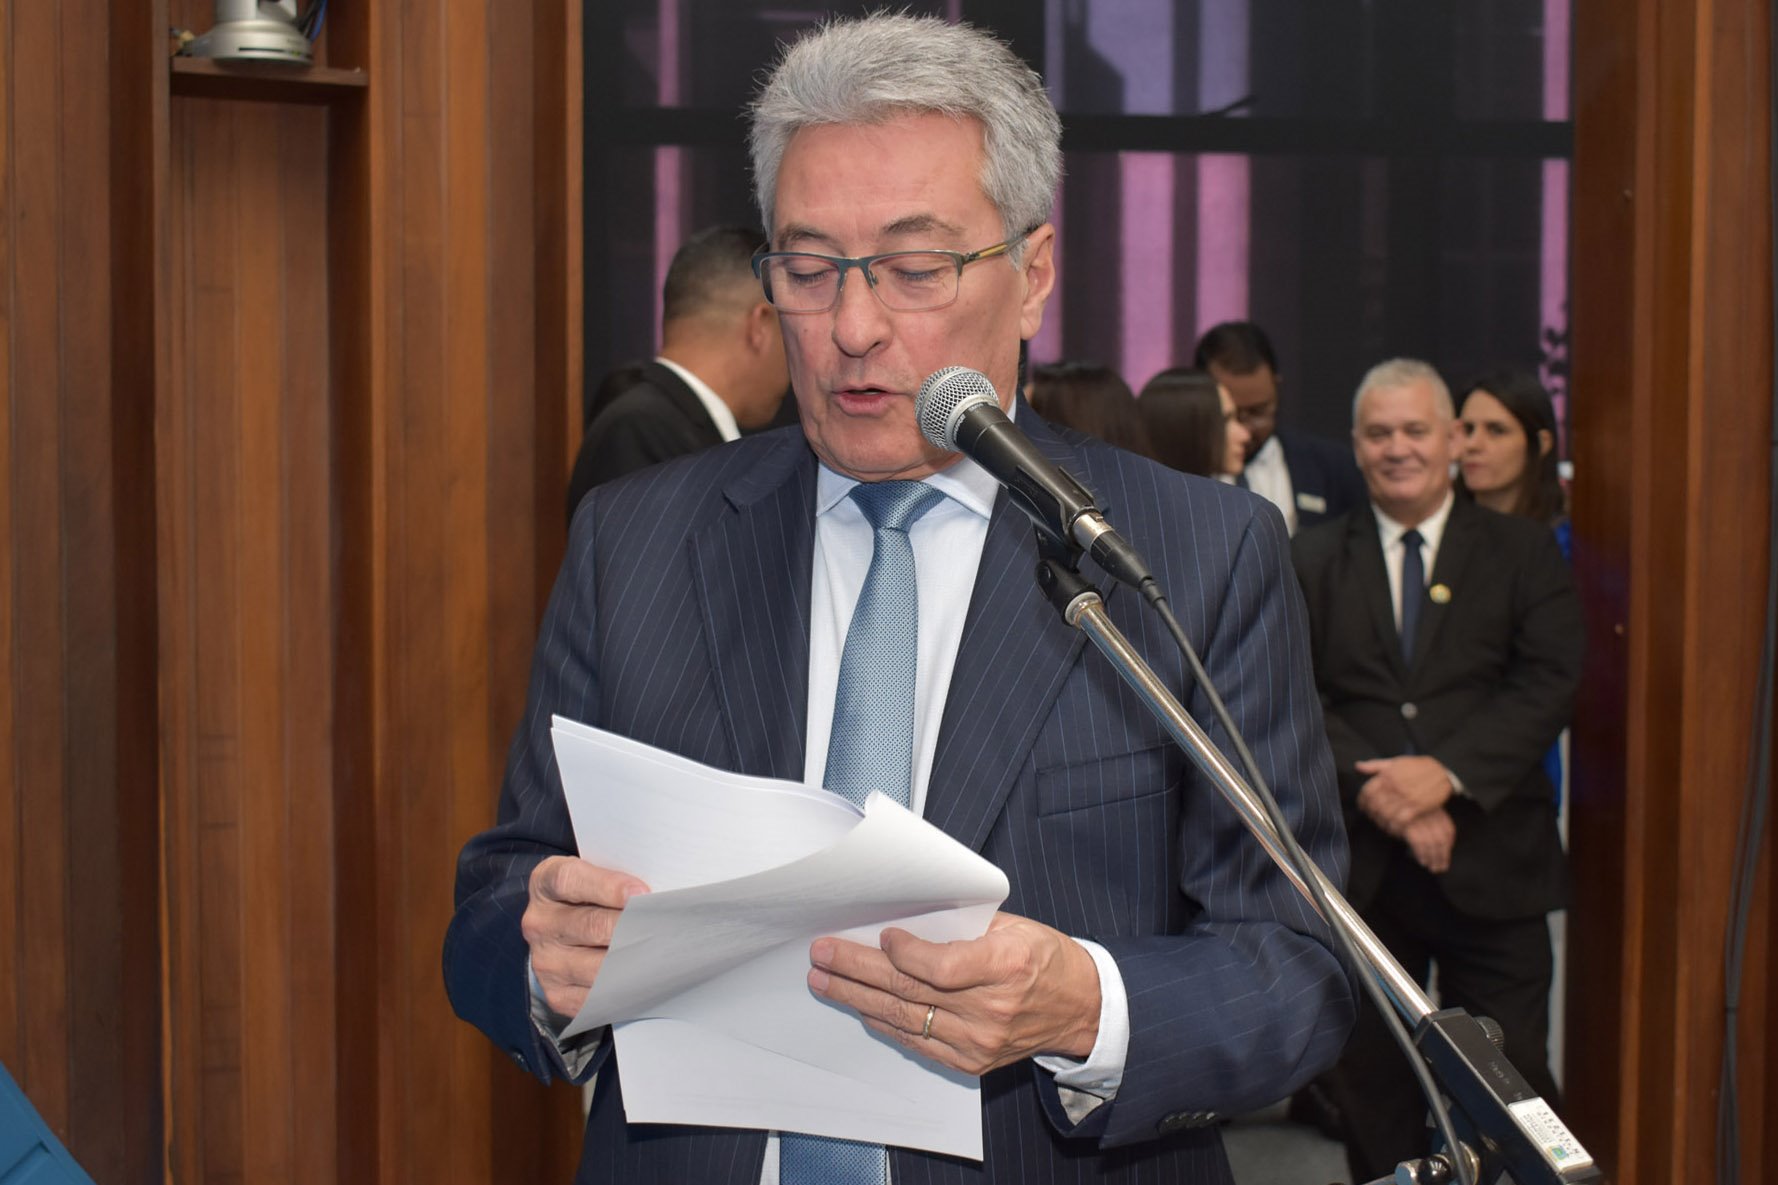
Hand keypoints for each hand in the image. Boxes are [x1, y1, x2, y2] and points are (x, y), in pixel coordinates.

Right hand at [520, 856, 648, 1018]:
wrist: (565, 931)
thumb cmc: (592, 896)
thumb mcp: (596, 874)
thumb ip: (620, 877)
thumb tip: (658, 895)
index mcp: (546, 883)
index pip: (570, 880)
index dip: (608, 886)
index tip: (641, 893)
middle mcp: (540, 922)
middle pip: (590, 925)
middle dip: (632, 927)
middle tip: (667, 928)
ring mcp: (546, 961)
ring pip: (596, 967)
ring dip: (634, 962)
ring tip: (664, 956)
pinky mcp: (557, 993)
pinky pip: (596, 998)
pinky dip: (625, 989)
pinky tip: (647, 979)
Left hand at [807, 912, 1100, 1075]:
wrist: (1080, 1008)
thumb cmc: (1046, 958)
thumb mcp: (1016, 927)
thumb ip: (963, 927)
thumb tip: (906, 921)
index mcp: (1006, 966)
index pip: (942, 966)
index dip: (905, 953)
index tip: (882, 936)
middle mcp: (991, 1009)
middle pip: (910, 991)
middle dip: (858, 971)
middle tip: (822, 955)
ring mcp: (979, 1042)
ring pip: (905, 1018)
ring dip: (858, 997)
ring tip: (824, 980)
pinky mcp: (970, 1062)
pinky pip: (917, 1041)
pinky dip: (885, 1022)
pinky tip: (861, 1006)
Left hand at [1354, 755, 1452, 833]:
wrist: (1441, 771)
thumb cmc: (1416, 766)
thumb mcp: (1394, 762)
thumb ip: (1375, 765)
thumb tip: (1357, 766)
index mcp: (1387, 775)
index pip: (1367, 792)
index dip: (1362, 802)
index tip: (1363, 807)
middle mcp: (1394, 786)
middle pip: (1375, 805)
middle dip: (1372, 814)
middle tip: (1373, 818)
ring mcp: (1406, 797)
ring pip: (1386, 814)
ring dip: (1382, 822)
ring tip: (1382, 824)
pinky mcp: (1417, 807)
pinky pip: (1400, 821)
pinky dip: (1395, 826)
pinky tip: (1394, 828)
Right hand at [1400, 808, 1455, 872]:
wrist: (1384, 801)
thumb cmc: (1401, 812)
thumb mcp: (1419, 815)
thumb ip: (1428, 826)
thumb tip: (1437, 846)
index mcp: (1435, 811)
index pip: (1449, 830)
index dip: (1449, 845)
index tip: (1446, 855)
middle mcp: (1429, 814)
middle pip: (1442, 839)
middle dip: (1443, 856)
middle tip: (1440, 867)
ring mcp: (1419, 819)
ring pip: (1432, 843)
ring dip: (1433, 858)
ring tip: (1432, 867)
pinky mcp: (1408, 824)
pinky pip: (1419, 843)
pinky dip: (1422, 854)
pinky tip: (1422, 861)